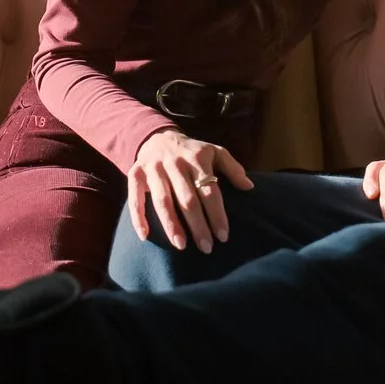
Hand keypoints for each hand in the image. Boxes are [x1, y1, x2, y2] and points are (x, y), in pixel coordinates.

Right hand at [129, 129, 252, 252]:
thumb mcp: (214, 151)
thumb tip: (249, 187)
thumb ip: (232, 168)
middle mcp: (175, 164)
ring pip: (163, 200)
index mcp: (197, 159)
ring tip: (181, 246)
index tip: (223, 236)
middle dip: (197, 225)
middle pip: (187, 199)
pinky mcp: (135, 173)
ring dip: (171, 225)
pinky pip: (135, 198)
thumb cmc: (191, 151)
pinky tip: (144, 236)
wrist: (157, 136)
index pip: (209, 191)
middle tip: (206, 248)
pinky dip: (138, 217)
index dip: (216, 214)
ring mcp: (154, 169)